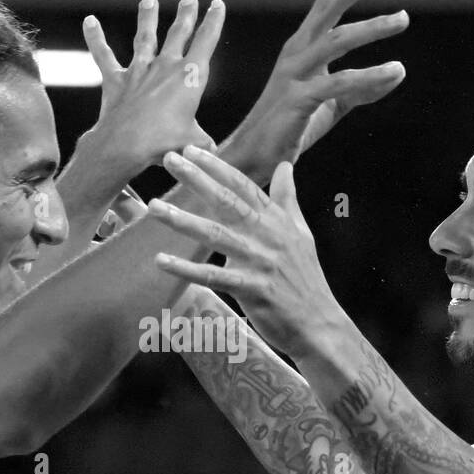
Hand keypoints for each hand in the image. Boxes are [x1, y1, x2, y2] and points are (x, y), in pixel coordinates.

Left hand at [81, 0, 222, 173]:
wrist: (127, 145)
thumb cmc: (164, 145)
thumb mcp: (193, 143)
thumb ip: (204, 143)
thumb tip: (211, 153)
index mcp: (190, 77)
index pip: (206, 41)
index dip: (214, 21)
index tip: (217, 4)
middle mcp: (165, 67)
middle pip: (178, 33)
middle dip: (185, 15)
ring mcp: (139, 71)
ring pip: (145, 37)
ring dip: (147, 17)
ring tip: (149, 0)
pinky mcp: (116, 80)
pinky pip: (104, 56)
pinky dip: (96, 38)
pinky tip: (89, 21)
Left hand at [149, 146, 344, 360]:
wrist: (318, 324)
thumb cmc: (305, 279)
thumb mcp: (301, 234)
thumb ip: (288, 199)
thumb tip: (284, 166)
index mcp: (277, 221)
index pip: (244, 186)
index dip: (217, 167)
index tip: (192, 150)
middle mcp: (268, 236)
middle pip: (228, 201)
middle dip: (197, 179)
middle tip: (169, 160)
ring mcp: (260, 262)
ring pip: (215, 235)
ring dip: (182, 220)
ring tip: (154, 207)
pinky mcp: (252, 289)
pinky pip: (213, 276)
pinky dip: (186, 269)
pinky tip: (161, 261)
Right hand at [226, 0, 406, 181]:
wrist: (252, 159)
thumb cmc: (288, 129)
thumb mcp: (332, 104)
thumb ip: (362, 88)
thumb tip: (398, 72)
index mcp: (300, 50)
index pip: (324, 6)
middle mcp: (295, 55)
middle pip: (325, 9)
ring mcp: (294, 76)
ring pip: (337, 41)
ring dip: (372, 27)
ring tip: (402, 18)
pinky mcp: (299, 101)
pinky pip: (340, 83)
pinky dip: (371, 76)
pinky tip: (395, 71)